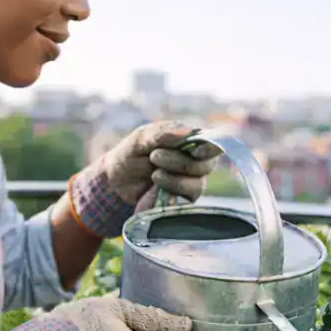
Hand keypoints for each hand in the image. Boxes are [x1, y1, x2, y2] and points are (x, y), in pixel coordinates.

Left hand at [68, 122, 220, 238]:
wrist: (116, 180)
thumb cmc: (131, 153)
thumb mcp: (141, 138)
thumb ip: (163, 134)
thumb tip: (188, 132)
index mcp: (190, 138)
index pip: (213, 141)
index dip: (211, 147)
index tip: (195, 152)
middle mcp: (197, 159)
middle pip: (207, 164)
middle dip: (179, 162)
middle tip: (154, 156)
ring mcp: (192, 180)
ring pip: (198, 183)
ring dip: (174, 179)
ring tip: (153, 173)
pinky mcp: (185, 198)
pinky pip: (189, 197)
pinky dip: (172, 190)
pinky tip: (155, 185)